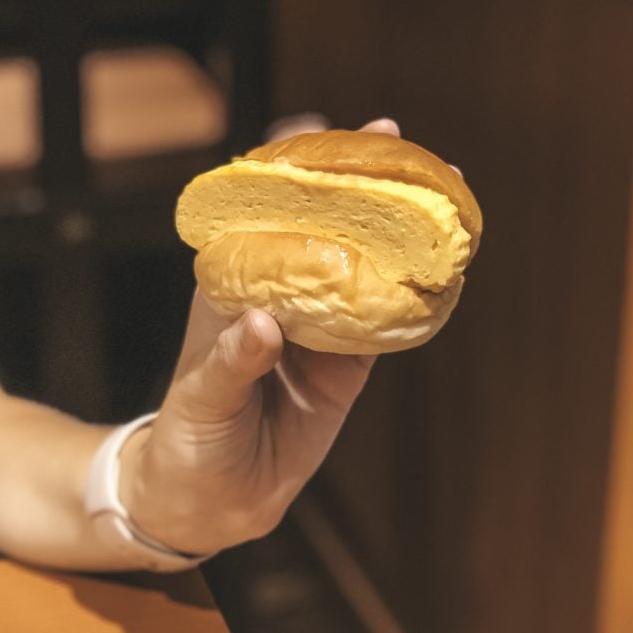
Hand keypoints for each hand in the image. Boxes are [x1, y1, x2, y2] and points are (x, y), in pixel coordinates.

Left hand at [119, 119, 398, 555]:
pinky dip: (413, 299)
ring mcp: (320, 327)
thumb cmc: (189, 436)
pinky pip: (385, 325)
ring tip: (436, 194)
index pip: (261, 212)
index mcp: (235, 284)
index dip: (287, 168)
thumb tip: (265, 322)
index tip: (312, 130)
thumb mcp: (200, 399)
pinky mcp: (349, 365)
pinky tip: (443, 271)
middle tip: (396, 143)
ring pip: (364, 267)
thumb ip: (231, 363)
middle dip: (360, 184)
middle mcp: (282, 294)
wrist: (213, 501)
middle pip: (324, 227)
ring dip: (398, 232)